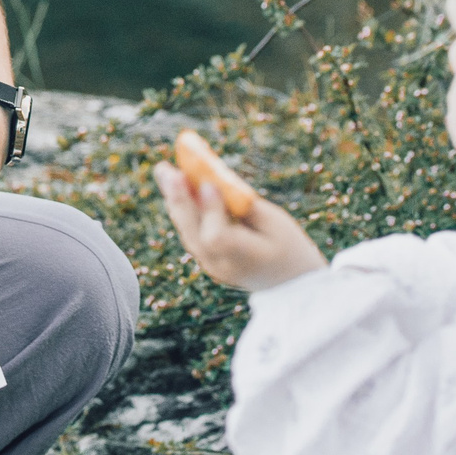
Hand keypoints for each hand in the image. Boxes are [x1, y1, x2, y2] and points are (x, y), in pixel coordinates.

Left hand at [153, 160, 326, 291]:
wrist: (292, 284)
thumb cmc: (289, 247)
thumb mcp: (276, 223)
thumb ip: (244, 204)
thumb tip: (213, 179)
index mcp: (247, 259)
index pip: (218, 237)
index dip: (211, 211)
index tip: (208, 185)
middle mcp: (223, 267)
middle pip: (194, 234)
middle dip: (180, 199)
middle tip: (166, 170)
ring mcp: (212, 267)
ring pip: (187, 233)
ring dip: (175, 201)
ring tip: (164, 172)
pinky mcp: (207, 261)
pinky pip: (191, 234)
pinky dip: (183, 210)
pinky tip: (174, 187)